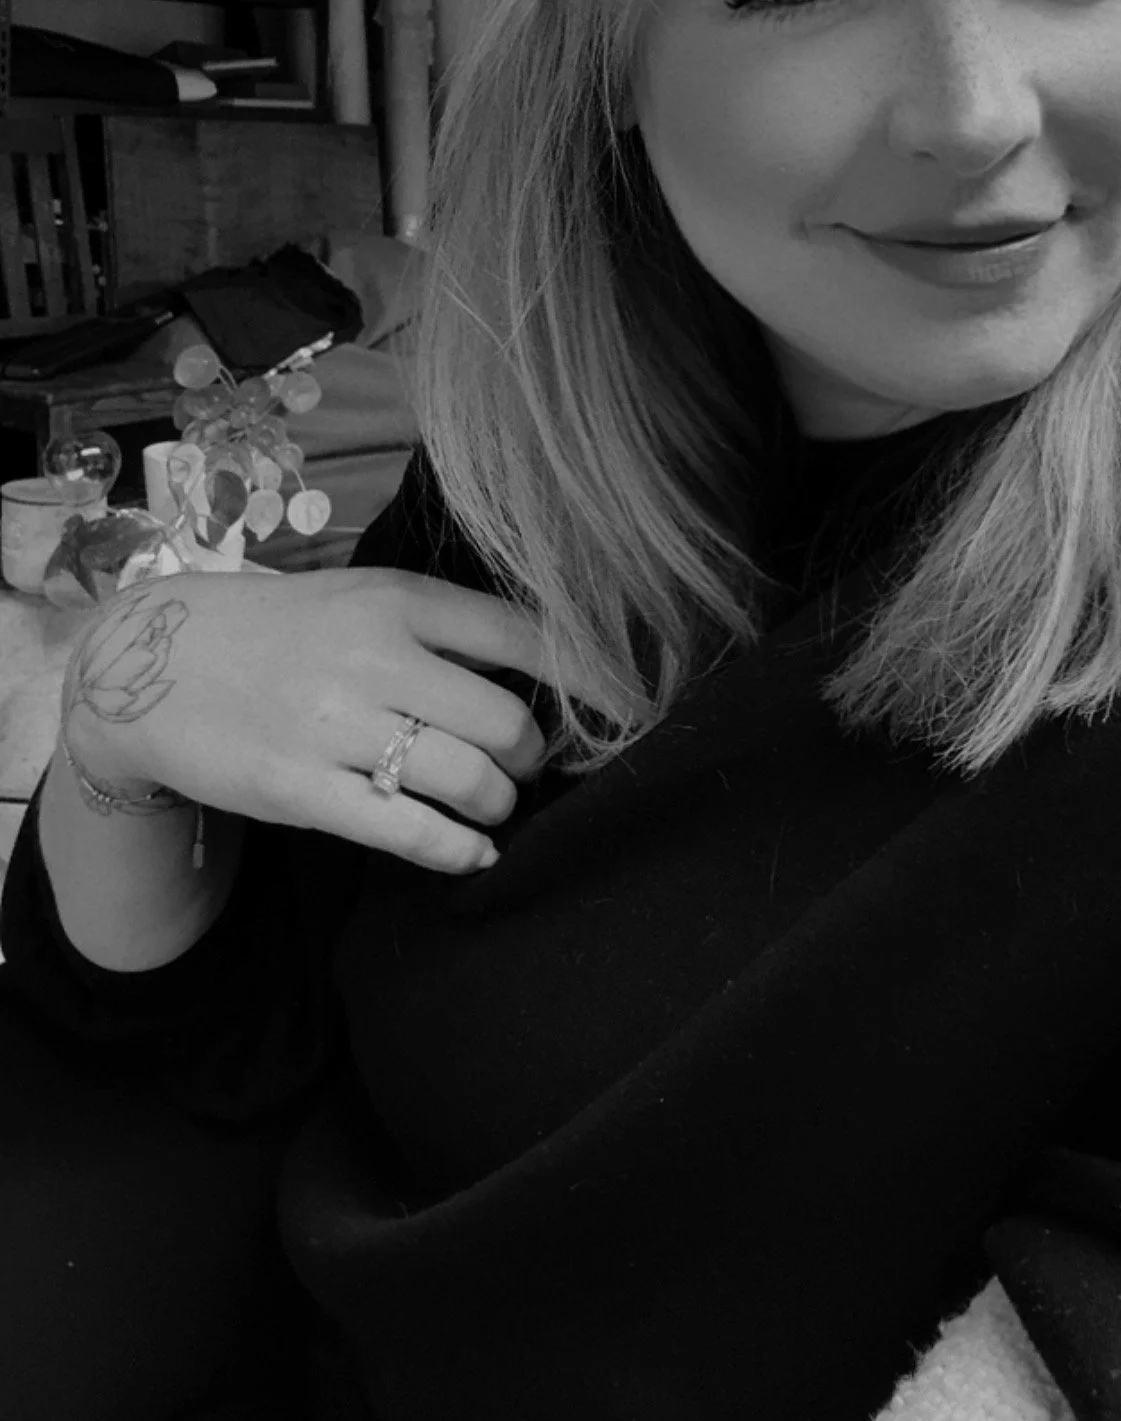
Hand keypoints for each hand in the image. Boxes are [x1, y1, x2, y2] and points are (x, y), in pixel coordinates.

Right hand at [58, 567, 548, 873]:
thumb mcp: (364, 598)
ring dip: (499, 804)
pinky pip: (410, 832)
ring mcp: (335, 726)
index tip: (628, 707)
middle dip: (534, 756)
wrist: (161, 666)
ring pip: (468, 780)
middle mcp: (373, 656)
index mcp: (397, 599)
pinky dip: (461, 850)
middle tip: (526, 766)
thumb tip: (553, 662)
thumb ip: (445, 626)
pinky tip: (475, 853)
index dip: (589, 678)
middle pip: (507, 721)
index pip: (523, 634)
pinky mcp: (303, 791)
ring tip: (493, 804)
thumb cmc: (287, 632)